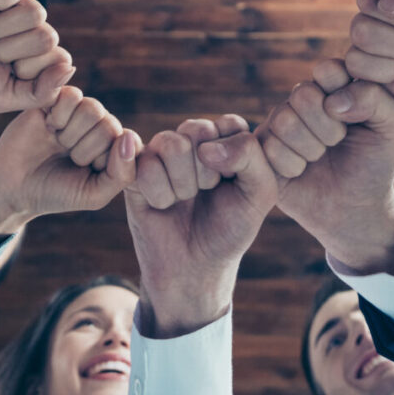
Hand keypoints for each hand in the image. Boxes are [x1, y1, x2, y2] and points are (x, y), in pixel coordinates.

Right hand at [0, 0, 75, 113]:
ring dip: (5, 27)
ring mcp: (17, 4)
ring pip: (37, 13)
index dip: (30, 68)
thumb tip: (70, 67)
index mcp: (34, 57)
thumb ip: (41, 92)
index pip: (59, 59)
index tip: (4, 71)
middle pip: (48, 37)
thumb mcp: (1, 96)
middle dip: (14, 49)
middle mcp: (29, 30)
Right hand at [0, 89, 141, 223]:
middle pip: (109, 124)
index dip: (104, 160)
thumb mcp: (94, 195)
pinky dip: (58, 115)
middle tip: (67, 157)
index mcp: (115, 147)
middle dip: (84, 149)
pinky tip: (49, 127)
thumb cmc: (56, 193)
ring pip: (92, 108)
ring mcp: (79, 111)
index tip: (86, 171)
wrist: (12, 187)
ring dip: (71, 133)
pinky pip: (71, 95)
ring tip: (58, 142)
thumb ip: (122, 174)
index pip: (129, 142)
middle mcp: (100, 125)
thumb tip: (129, 137)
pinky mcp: (57, 98)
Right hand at [125, 116, 278, 336]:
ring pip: (170, 144)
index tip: (233, 186)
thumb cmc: (229, 230)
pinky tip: (162, 206)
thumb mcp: (260, 194)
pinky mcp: (133, 171)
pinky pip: (143, 165)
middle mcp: (191, 142)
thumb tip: (206, 147)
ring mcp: (160, 155)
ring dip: (182, 185)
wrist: (194, 270)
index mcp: (224, 140)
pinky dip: (158, 194)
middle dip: (206, 172)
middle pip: (197, 130)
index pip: (229, 124)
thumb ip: (251, 156)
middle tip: (205, 195)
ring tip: (183, 202)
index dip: (232, 159)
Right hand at [256, 59, 393, 273]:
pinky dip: (293, 166)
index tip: (355, 118)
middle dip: (328, 127)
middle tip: (338, 142)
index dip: (340, 94)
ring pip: (284, 120)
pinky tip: (302, 171)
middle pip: (302, 94)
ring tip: (320, 158)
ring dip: (311, 148)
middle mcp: (304, 100)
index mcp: (334, 86)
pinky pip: (269, 148)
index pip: (327, 70)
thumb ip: (375, 98)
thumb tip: (333, 101)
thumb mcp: (392, 126)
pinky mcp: (263, 149)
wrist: (355, 208)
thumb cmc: (375, 163)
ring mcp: (280, 123)